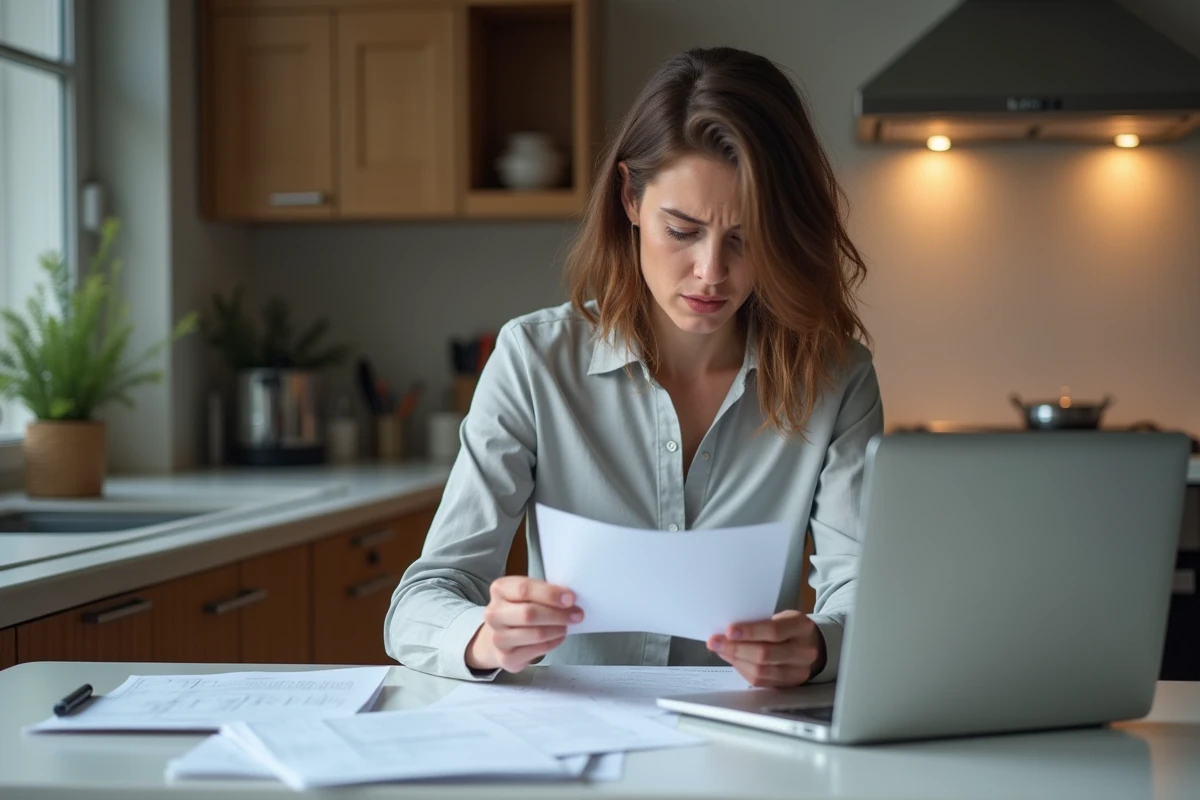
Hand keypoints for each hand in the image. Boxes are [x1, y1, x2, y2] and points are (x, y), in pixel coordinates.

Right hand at [466, 576, 583, 672]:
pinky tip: (558, 637)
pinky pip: (537, 650)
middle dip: (558, 614)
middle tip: (577, 614)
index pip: (524, 589)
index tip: (570, 598)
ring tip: (567, 626)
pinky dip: (553, 643)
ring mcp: (498, 638)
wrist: (498, 637)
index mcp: (499, 590)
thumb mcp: (526, 593)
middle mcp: (493, 614)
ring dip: (557, 629)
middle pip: (529, 614)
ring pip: (535, 634)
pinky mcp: (506, 658)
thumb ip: (543, 592)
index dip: (550, 594)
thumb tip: (569, 599)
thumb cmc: (518, 609)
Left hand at [707, 610, 825, 687]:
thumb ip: (759, 622)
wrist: (810, 645)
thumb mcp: (780, 617)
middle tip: (714, 642)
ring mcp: (797, 672)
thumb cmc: (788, 627)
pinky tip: (731, 659)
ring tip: (720, 650)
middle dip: (735, 648)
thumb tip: (726, 630)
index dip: (749, 632)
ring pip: (761, 671)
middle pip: (765, 654)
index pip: (774, 631)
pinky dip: (742, 669)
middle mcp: (803, 651)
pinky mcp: (787, 685)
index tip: (728, 630)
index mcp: (801, 627)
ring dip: (735, 660)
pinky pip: (760, 681)